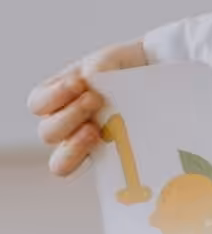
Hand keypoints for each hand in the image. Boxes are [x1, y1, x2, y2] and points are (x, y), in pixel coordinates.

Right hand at [26, 40, 147, 176]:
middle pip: (48, 133)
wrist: (150, 74)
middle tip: (95, 100)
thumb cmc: (121, 68)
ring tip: (95, 129)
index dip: (53, 96)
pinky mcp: (101, 158)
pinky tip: (105, 147)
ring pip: (59, 160)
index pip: (38, 104)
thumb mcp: (108, 61)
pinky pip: (86, 172)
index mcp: (56, 98)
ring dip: (74, 145)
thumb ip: (98, 67)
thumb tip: (91, 78)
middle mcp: (63, 124)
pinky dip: (91, 162)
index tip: (78, 83)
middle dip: (69, 117)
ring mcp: (80, 144)